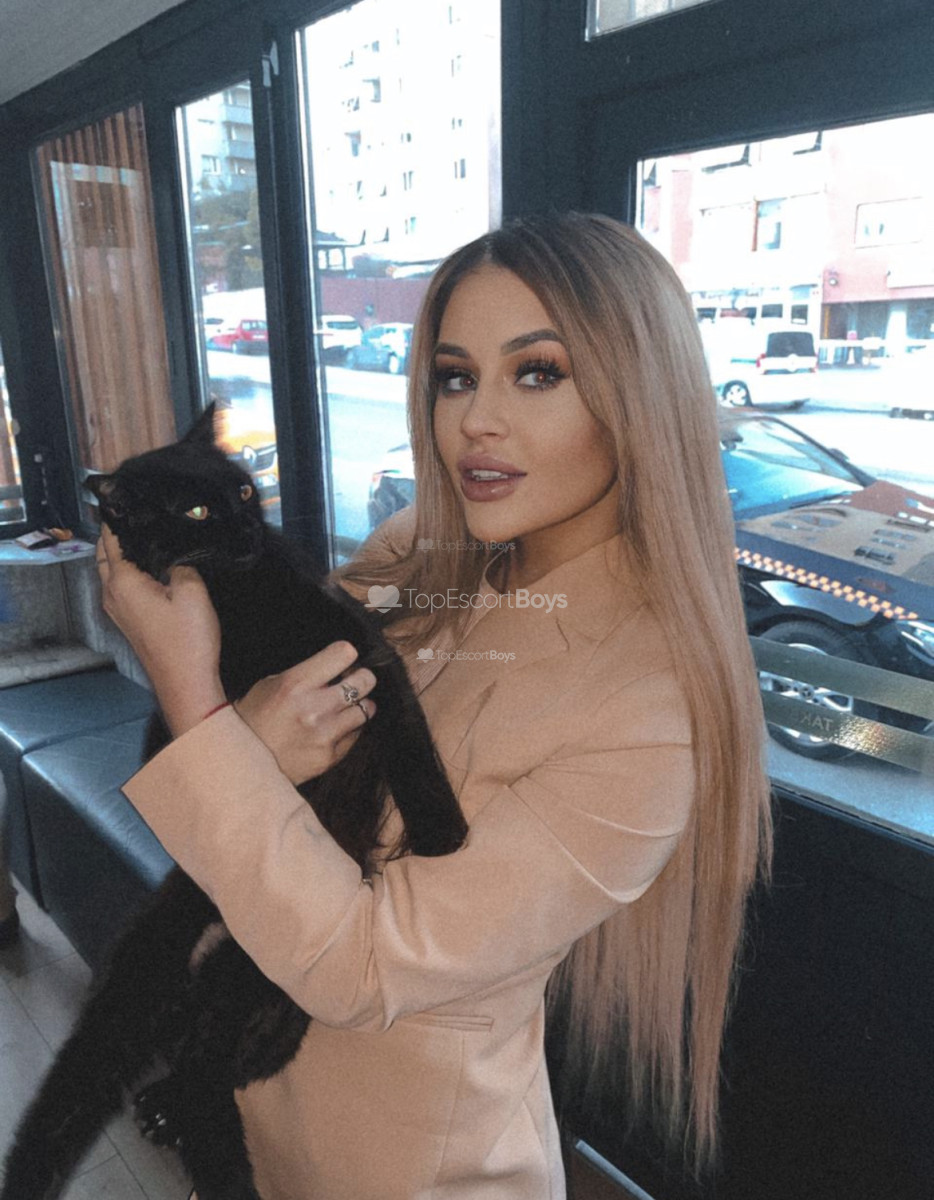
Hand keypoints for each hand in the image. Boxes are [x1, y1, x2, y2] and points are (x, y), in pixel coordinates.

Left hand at [96, 524, 223, 735]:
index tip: (122, 499)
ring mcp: (117, 610)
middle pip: (104, 554)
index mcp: (123, 583)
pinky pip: (121, 586)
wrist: (186, 682)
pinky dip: (127, 570)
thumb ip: (180, 563)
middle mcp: (112, 595)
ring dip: (120, 552)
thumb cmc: (188, 642)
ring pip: (110, 571)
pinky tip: (149, 567)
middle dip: (113, 532)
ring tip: (142, 535)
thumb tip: (173, 553)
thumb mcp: (192, 591)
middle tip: (131, 514)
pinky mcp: (128, 621)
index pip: (111, 539)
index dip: (116, 517)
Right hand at [233, 643, 376, 784]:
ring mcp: (326, 734)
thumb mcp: (270, 684)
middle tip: (352, 680)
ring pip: (367, 708)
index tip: (344, 658)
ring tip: (344, 706)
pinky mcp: (331, 756)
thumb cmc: (255, 719)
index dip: (347, 653)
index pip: (344, 654)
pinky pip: (356, 734)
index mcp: (296, 684)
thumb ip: (305, 673)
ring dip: (358, 705)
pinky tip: (331, 728)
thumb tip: (337, 665)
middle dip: (361, 677)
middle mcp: (315, 708)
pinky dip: (349, 728)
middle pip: (365, 680)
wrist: (243, 765)